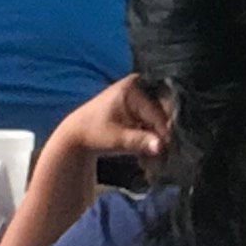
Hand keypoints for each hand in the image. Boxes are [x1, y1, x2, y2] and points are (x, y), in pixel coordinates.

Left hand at [59, 73, 175, 163]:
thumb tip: (160, 146)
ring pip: (161, 120)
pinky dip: (152, 138)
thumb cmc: (94, 133)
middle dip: (162, 136)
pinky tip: (148, 155)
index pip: (157, 112)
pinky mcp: (142, 107)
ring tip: (154, 159)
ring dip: (158, 140)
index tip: (167, 151)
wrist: (78, 134)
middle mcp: (141, 86)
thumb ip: (139, 141)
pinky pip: (155, 123)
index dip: (164, 133)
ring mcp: (142, 96)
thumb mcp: (116, 138)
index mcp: (134, 87)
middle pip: (163, 113)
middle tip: (163, 156)